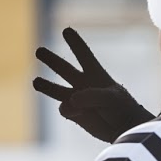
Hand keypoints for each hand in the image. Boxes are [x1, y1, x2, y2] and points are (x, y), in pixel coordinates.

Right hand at [34, 28, 154, 143]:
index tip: (66, 30)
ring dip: (46, 86)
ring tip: (35, 81)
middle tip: (38, 50)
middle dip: (51, 60)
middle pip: (64, 69)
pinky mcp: (74, 114)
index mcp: (96, 74)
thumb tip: (71, 99)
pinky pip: (64, 109)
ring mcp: (77, 99)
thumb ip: (91, 96)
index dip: (75, 43)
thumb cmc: (122, 109)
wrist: (125, 130)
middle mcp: (84, 84)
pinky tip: (77, 112)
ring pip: (57, 89)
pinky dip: (68, 109)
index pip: (83, 55)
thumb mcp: (111, 98)